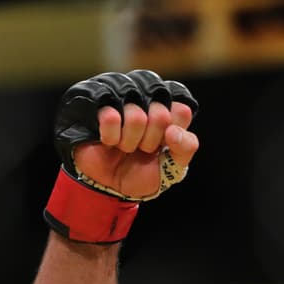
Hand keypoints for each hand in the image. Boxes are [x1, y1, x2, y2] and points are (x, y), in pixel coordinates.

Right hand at [73, 98, 198, 198]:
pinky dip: (112, 137)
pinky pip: (110, 117)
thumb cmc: (142, 171)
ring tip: (124, 146)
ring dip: (130, 142)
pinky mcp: (98, 105)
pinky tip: (109, 141)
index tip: (163, 145)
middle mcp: (147, 100)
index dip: (172, 135)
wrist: (109, 183)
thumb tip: (173, 131)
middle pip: (160, 115)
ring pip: (136, 116)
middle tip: (142, 148)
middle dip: (151, 142)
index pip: (182, 111)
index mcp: (169, 110)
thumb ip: (186, 148)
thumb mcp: (173, 167)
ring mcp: (122, 100)